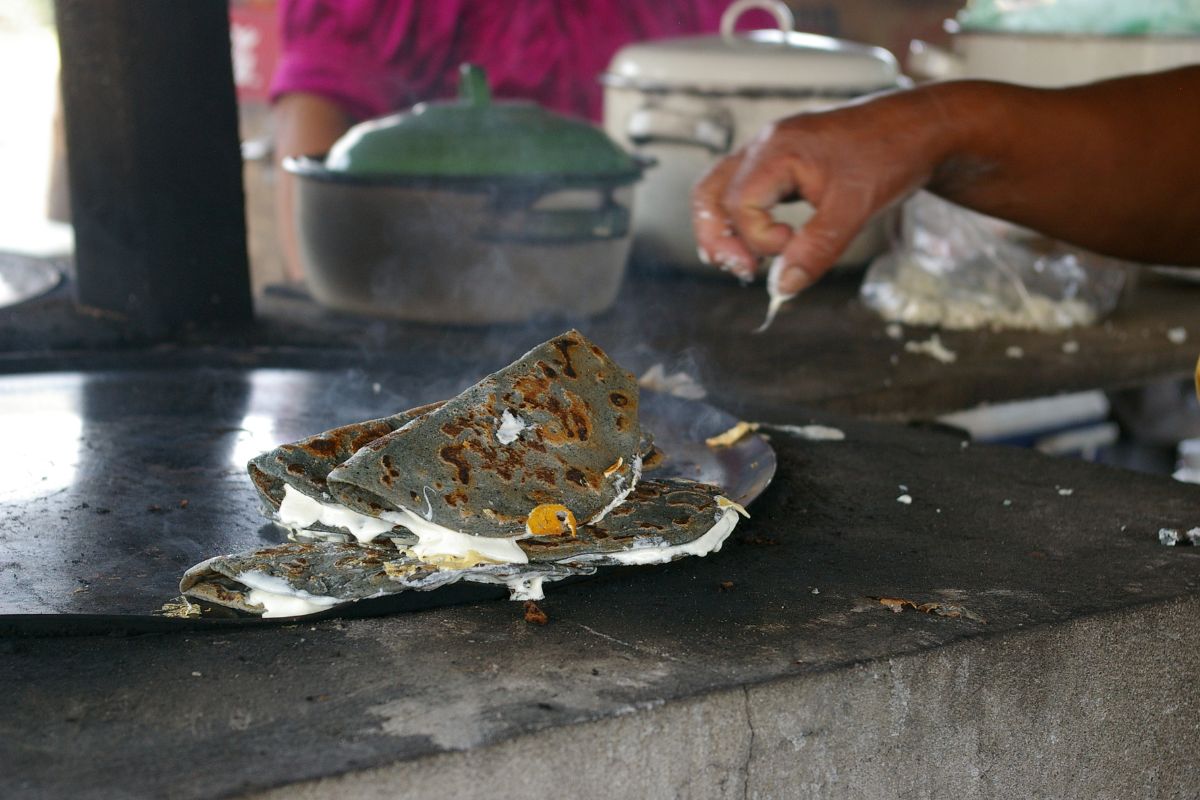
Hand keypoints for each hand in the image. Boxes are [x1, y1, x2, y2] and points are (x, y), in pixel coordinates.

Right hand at [692, 88, 947, 294]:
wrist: (922, 128)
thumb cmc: (893, 153)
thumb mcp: (856, 208)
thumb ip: (817, 249)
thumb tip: (784, 285)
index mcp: (778, 149)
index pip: (739, 204)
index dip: (760, 238)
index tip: (792, 247)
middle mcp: (767, 146)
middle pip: (712, 194)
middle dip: (720, 237)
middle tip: (743, 269)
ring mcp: (772, 151)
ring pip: (720, 189)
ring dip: (723, 228)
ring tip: (740, 260)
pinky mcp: (784, 161)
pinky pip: (744, 188)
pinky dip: (742, 217)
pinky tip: (760, 240)